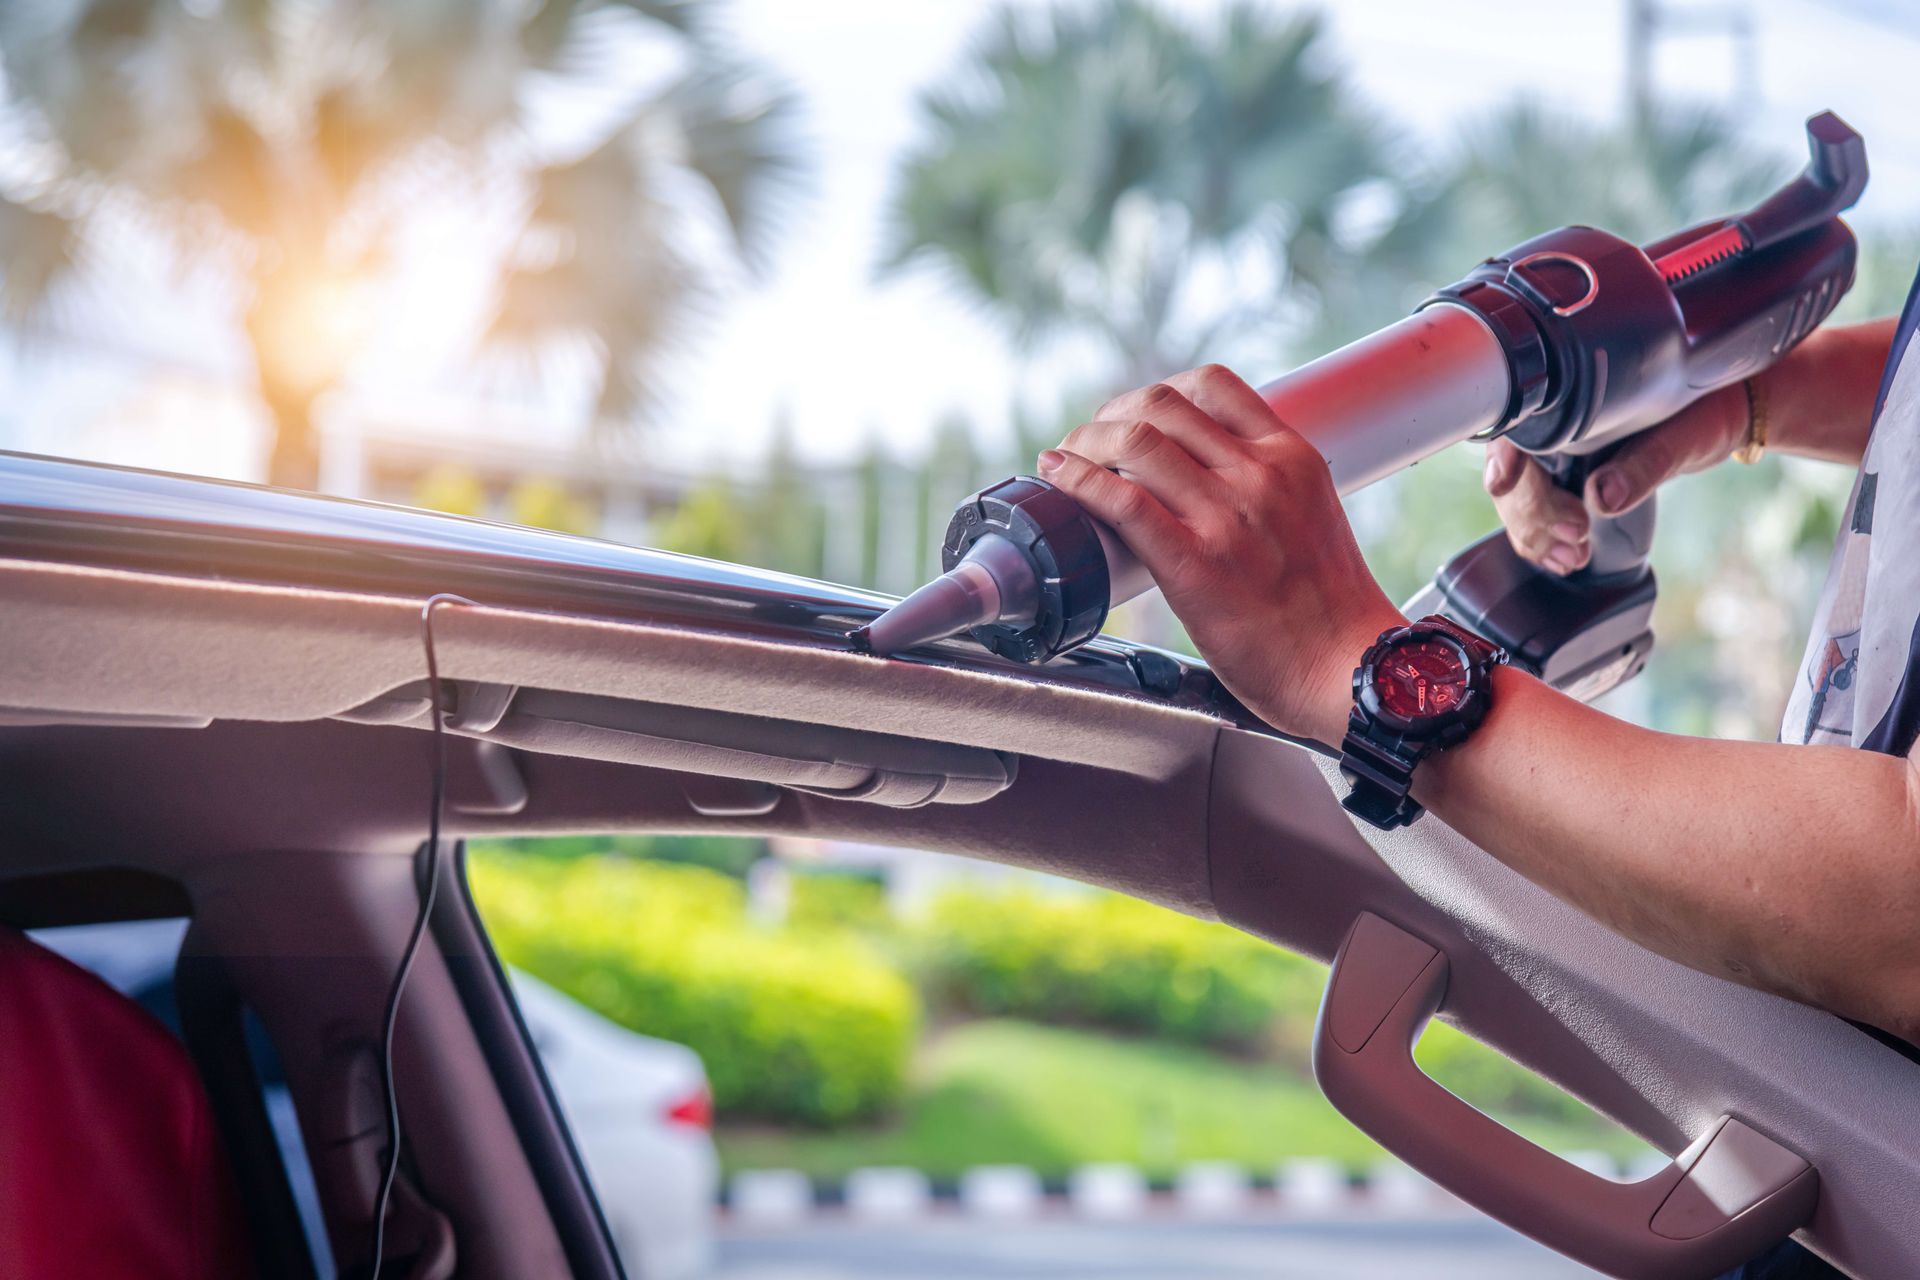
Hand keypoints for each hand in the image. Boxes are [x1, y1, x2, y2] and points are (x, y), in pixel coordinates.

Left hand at [1037, 365, 1404, 743]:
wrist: (1348, 670)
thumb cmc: (1328, 612)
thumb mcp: (1312, 517)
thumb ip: (1268, 488)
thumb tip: (1208, 480)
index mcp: (1290, 458)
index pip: (1212, 386)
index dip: (1157, 394)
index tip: (1132, 417)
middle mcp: (1258, 476)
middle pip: (1161, 405)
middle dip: (1110, 416)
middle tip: (1088, 442)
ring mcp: (1226, 518)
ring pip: (1136, 442)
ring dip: (1085, 444)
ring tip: (1065, 462)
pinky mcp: (1195, 564)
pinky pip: (1124, 502)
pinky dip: (1079, 481)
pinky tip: (1058, 479)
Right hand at [1483, 380, 1748, 574]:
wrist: (1720, 421)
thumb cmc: (1703, 415)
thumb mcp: (1679, 439)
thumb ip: (1642, 465)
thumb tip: (1602, 497)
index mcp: (1571, 404)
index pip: (1515, 431)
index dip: (1503, 458)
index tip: (1505, 484)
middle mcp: (1553, 432)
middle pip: (1513, 476)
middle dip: (1532, 513)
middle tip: (1574, 535)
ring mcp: (1555, 462)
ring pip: (1518, 504)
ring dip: (1537, 536)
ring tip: (1572, 557)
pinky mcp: (1566, 487)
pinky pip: (1536, 519)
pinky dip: (1544, 544)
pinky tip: (1563, 560)